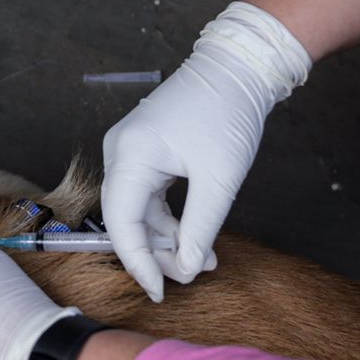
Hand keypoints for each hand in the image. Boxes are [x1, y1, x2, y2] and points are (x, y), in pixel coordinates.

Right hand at [101, 1, 310, 300]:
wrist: (239, 68)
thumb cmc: (228, 113)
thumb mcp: (219, 180)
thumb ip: (199, 229)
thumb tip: (185, 269)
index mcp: (130, 155)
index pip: (121, 224)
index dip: (139, 263)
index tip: (159, 292)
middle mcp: (120, 153)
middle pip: (126, 220)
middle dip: (157, 254)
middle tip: (190, 277)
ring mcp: (131, 151)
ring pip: (138, 211)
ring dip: (167, 239)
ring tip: (203, 260)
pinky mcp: (146, 152)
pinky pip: (148, 197)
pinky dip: (169, 220)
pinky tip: (195, 239)